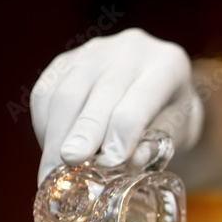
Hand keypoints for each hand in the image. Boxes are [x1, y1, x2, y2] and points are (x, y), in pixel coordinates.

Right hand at [31, 28, 202, 184]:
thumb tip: (128, 163)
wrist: (160, 92)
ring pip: (66, 92)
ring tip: (53, 171)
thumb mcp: (176, 133)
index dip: (123, 133)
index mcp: (168, 65)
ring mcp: (96, 50)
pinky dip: (45, 125)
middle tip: (70, 164)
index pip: (140, 100)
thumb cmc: (171, 117)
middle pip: (100, 92)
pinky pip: (47, 92)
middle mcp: (132, 49)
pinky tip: (50, 150)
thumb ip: (154, 145)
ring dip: (56, 135)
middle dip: (82, 132)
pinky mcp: (67, 60)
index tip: (109, 163)